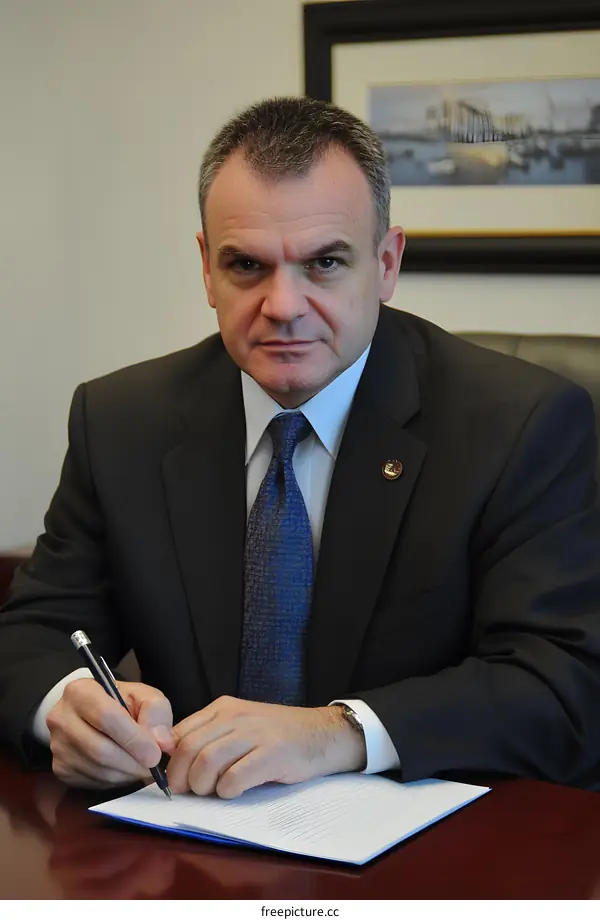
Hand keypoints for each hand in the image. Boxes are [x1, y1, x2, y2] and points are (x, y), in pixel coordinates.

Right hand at [46, 678, 174, 788]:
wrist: (92, 713)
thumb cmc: (121, 702)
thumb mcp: (143, 695)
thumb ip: (156, 711)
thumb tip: (161, 742)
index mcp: (80, 692)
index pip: (106, 717)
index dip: (133, 738)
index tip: (155, 754)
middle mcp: (61, 718)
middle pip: (100, 749)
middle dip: (132, 762)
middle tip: (153, 766)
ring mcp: (57, 746)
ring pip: (98, 770)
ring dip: (126, 773)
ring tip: (141, 766)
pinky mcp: (60, 768)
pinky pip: (92, 782)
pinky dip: (115, 780)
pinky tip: (124, 769)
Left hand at [167, 696, 365, 797]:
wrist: (323, 733)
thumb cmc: (276, 735)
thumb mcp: (239, 727)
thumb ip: (208, 737)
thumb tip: (171, 762)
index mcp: (223, 708)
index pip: (179, 733)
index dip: (170, 761)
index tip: (174, 780)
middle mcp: (235, 716)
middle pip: (188, 749)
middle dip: (182, 778)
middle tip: (190, 792)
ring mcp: (255, 734)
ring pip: (207, 762)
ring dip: (203, 786)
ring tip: (215, 791)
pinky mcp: (272, 754)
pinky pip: (235, 777)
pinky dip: (227, 791)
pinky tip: (235, 791)